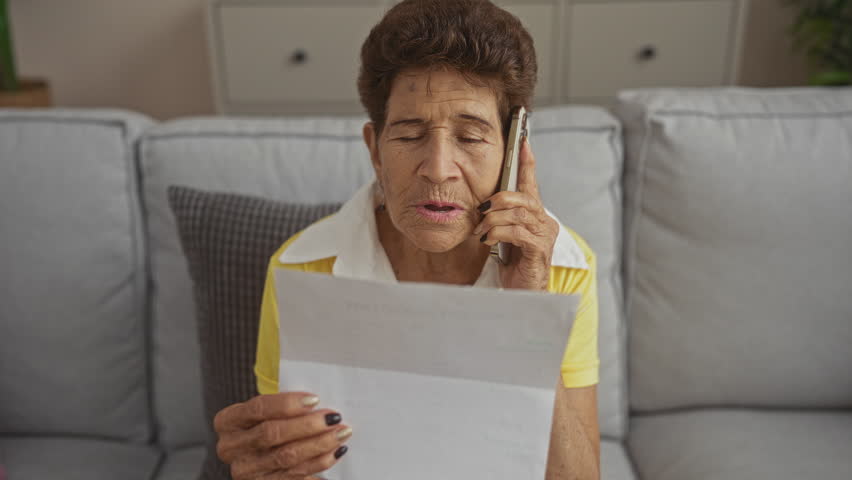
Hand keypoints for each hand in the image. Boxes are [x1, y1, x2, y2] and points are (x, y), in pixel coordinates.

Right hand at [214, 392, 351, 478]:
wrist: (256, 456)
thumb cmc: (265, 424)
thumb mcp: (264, 412)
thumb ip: (281, 405)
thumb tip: (316, 399)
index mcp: (228, 421)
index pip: (258, 408)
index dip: (288, 404)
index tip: (315, 399)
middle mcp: (230, 447)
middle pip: (272, 434)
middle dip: (308, 425)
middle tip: (334, 418)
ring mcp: (245, 470)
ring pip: (286, 456)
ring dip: (319, 444)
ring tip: (342, 433)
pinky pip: (295, 475)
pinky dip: (319, 463)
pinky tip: (335, 452)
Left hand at [474, 138, 558, 290]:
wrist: (522, 294)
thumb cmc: (513, 266)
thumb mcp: (503, 237)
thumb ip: (498, 220)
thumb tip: (481, 206)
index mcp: (536, 216)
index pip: (532, 185)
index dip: (528, 163)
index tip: (523, 142)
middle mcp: (545, 223)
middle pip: (524, 198)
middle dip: (500, 199)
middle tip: (482, 210)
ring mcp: (545, 237)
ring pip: (519, 214)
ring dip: (494, 219)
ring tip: (481, 230)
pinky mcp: (539, 250)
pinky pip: (518, 232)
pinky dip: (498, 233)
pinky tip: (488, 240)